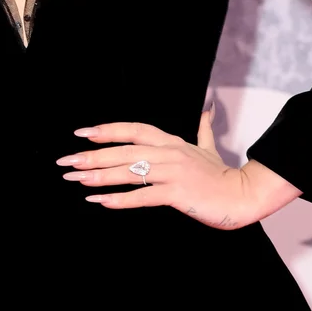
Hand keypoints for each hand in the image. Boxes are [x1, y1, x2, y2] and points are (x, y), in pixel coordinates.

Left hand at [56, 108, 302, 229]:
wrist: (244, 196)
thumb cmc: (222, 176)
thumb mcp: (209, 149)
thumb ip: (203, 129)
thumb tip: (207, 108)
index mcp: (172, 142)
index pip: (134, 130)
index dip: (108, 130)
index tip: (82, 134)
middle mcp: (170, 153)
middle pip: (125, 150)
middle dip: (93, 156)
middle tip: (66, 162)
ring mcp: (174, 172)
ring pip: (130, 171)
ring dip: (100, 176)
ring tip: (76, 180)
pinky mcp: (178, 193)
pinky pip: (144, 195)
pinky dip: (121, 199)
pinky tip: (101, 202)